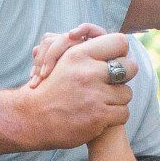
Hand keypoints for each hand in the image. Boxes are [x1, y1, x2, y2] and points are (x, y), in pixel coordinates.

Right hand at [7, 31, 133, 149]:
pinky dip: (114, 117)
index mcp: (79, 54)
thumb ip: (83, 51)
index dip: (121, 52)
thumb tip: (107, 42)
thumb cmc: (46, 89)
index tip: (116, 62)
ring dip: (117, 100)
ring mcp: (94, 95)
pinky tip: (101, 117)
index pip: (119, 42)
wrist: (29, 118)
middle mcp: (88, 72)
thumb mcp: (60, 60)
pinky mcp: (98, 116)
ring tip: (102, 103)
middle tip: (114, 84)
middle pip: (130, 68)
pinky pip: (123, 113)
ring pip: (126, 93)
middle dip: (124, 76)